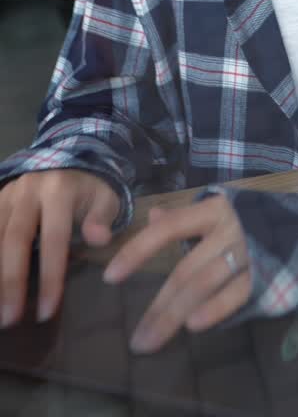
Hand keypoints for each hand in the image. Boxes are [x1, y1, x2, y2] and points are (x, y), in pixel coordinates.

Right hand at [0, 169, 119, 326]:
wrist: (69, 160)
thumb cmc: (89, 190)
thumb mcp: (106, 198)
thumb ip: (102, 218)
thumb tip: (98, 240)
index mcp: (59, 190)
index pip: (53, 238)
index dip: (50, 276)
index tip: (48, 312)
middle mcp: (28, 189)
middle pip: (15, 238)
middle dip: (11, 281)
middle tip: (9, 319)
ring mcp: (9, 193)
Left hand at [103, 195, 250, 353]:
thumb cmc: (250, 222)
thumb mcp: (217, 213)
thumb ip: (184, 217)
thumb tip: (153, 214)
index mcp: (213, 209)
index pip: (168, 227)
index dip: (137, 250)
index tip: (110, 276)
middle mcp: (228, 229)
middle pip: (184, 270)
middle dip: (158, 306)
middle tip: (137, 338)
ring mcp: (247, 252)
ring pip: (203, 285)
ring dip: (175, 314)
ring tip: (153, 339)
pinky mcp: (265, 274)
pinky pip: (234, 294)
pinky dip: (214, 309)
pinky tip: (193, 325)